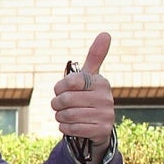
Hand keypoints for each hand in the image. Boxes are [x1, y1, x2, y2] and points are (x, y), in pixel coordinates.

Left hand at [50, 33, 116, 147]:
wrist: (98, 126)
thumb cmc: (88, 97)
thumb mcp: (90, 77)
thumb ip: (95, 56)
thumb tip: (106, 33)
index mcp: (101, 82)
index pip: (69, 82)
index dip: (59, 88)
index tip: (62, 90)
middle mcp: (106, 98)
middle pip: (65, 100)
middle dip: (56, 104)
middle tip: (61, 106)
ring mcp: (106, 115)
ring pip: (66, 115)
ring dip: (60, 117)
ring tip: (67, 115)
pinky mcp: (101, 131)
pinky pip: (71, 128)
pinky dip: (65, 128)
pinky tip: (72, 125)